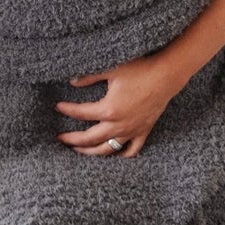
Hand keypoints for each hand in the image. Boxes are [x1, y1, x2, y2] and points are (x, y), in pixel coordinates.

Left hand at [56, 51, 186, 157]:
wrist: (166, 75)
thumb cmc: (140, 69)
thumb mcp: (111, 70)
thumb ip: (89, 77)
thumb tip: (72, 81)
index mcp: (108, 110)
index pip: (81, 113)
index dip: (67, 110)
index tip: (58, 107)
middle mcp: (119, 125)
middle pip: (91, 139)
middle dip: (73, 141)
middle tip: (61, 139)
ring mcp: (132, 130)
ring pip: (108, 149)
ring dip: (92, 152)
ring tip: (80, 151)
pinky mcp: (144, 131)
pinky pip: (132, 150)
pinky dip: (121, 155)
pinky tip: (113, 154)